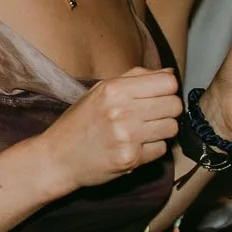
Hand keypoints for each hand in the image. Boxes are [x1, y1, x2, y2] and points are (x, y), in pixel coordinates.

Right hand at [41, 67, 181, 189]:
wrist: (57, 157)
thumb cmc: (79, 123)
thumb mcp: (99, 91)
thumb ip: (135, 78)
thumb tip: (169, 72)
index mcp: (114, 89)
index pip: (168, 82)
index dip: (168, 89)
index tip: (159, 96)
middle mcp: (122, 110)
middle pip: (174, 105)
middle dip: (167, 110)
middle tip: (151, 116)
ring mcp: (127, 136)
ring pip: (172, 128)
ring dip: (161, 130)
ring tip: (142, 132)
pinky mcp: (130, 158)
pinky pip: (161, 149)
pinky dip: (151, 149)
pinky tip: (134, 146)